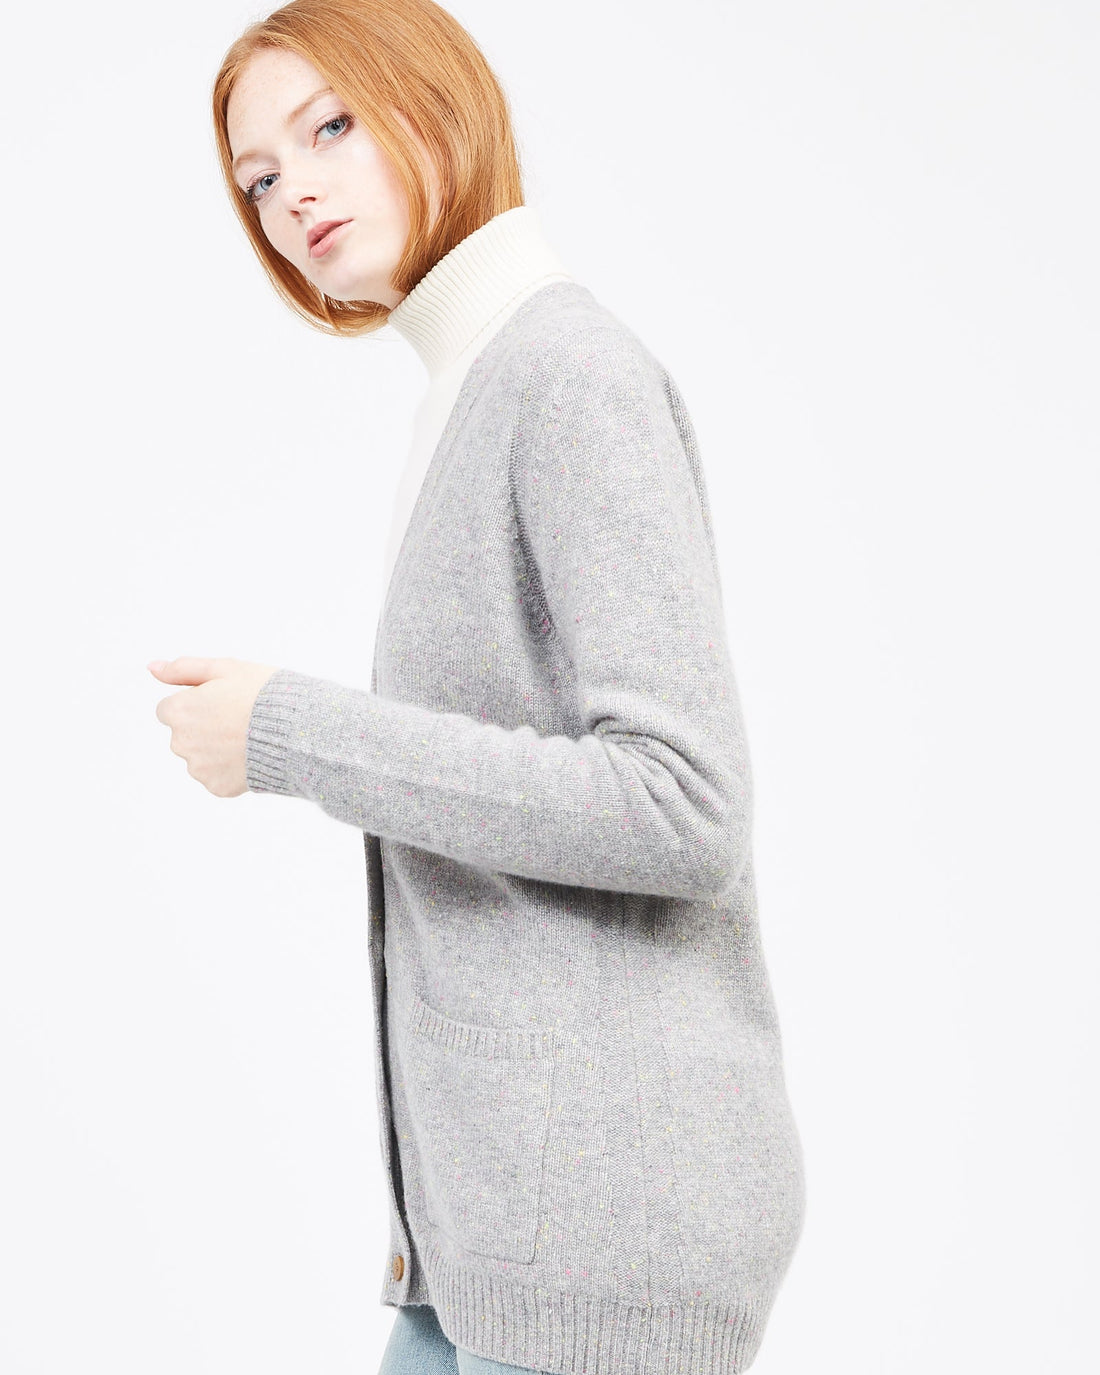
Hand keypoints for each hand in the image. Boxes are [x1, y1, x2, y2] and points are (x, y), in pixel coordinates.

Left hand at [150, 656, 280, 797]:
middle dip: (204, 727)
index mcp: (178, 711)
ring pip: (200, 756)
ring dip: (216, 749)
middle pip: (184, 734)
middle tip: (238, 718)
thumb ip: (182, 669)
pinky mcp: (217, 787)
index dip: (197, 703)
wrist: (295, 732)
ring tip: (248, 737)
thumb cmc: (263, 694)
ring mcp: (198, 768)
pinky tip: (250, 756)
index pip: (170, 709)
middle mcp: (181, 743)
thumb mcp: (224, 668)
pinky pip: (217, 776)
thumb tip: (151, 667)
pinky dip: (230, 768)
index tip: (222, 702)